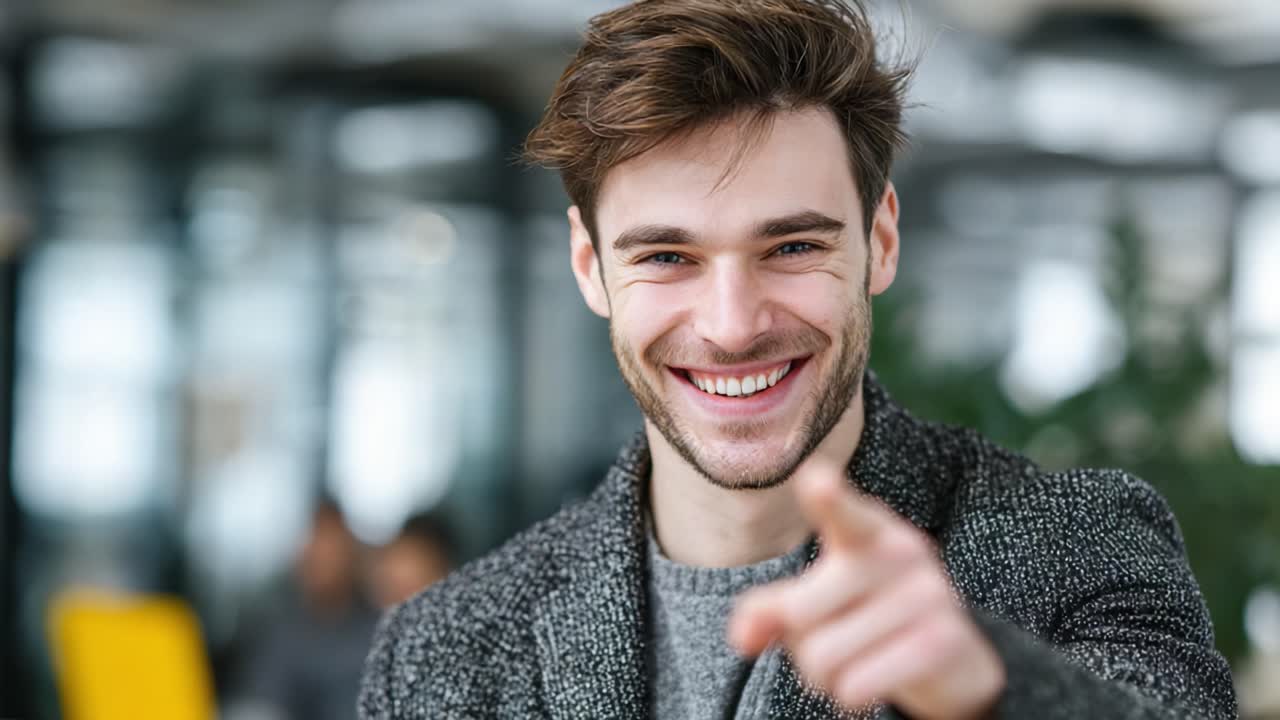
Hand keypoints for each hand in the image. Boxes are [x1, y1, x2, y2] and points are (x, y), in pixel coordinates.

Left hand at [727, 461, 1004, 718]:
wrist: (951, 654)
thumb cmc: (866, 614)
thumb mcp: (815, 602)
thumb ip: (768, 611)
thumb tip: (743, 640)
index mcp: (865, 529)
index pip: (841, 511)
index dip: (826, 497)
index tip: (816, 478)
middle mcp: (901, 551)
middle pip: (797, 613)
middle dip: (801, 645)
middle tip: (835, 640)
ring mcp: (928, 593)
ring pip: (822, 660)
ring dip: (827, 678)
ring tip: (858, 662)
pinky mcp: (944, 640)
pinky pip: (856, 687)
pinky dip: (851, 697)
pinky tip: (874, 682)